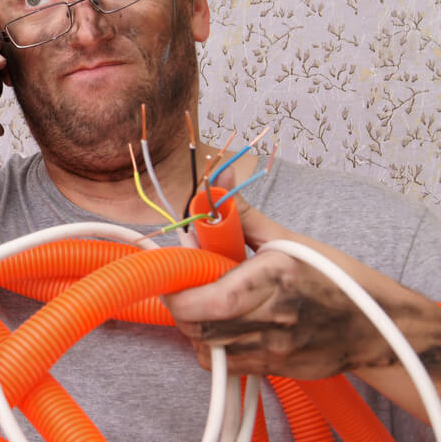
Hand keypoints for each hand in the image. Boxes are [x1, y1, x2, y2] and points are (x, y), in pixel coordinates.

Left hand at [163, 186, 440, 382]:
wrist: (377, 326)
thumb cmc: (334, 278)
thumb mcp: (290, 240)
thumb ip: (242, 215)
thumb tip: (215, 182)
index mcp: (275, 278)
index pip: (209, 300)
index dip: (178, 290)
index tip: (175, 273)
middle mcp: (273, 318)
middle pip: (198, 326)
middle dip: (180, 306)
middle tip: (185, 287)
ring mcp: (274, 350)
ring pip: (206, 348)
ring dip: (195, 326)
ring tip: (206, 305)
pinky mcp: (275, 370)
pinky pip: (224, 365)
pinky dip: (213, 348)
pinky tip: (224, 328)